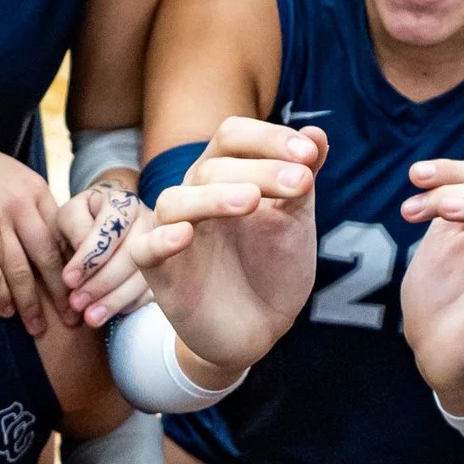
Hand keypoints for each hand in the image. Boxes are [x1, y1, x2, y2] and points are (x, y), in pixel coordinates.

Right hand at [0, 132, 69, 335]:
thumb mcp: (21, 181)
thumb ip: (40, 211)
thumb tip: (64, 250)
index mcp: (37, 192)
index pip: (61, 237)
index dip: (75, 269)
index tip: (85, 293)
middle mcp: (19, 206)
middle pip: (46, 257)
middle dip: (60, 292)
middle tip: (71, 320)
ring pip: (18, 269)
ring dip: (29, 303)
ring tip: (38, 328)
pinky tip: (6, 311)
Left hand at [56, 178, 150, 325]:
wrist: (106, 223)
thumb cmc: (84, 220)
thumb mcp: (70, 215)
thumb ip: (74, 226)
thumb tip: (82, 247)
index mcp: (124, 205)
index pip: (110, 231)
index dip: (90, 257)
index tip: (69, 280)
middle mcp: (150, 222)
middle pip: (132, 256)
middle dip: (101, 282)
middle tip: (76, 303)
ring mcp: (162, 248)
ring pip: (144, 277)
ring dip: (114, 300)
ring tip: (90, 317)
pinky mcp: (166, 271)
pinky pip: (151, 292)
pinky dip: (128, 305)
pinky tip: (108, 314)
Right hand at [131, 118, 327, 375]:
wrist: (259, 330)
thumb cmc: (271, 269)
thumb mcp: (294, 221)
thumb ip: (301, 180)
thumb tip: (317, 133)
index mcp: (224, 176)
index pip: (232, 136)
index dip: (269, 137)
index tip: (309, 154)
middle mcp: (194, 197)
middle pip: (211, 165)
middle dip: (261, 170)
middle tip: (302, 184)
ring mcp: (174, 234)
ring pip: (175, 200)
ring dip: (213, 196)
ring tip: (251, 202)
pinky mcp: (160, 274)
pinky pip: (146, 249)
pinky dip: (161, 240)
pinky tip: (185, 236)